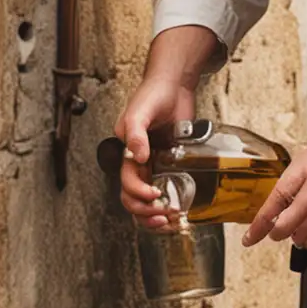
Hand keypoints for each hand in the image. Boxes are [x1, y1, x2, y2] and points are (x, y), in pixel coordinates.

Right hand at [115, 25, 218, 227]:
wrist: (174, 85)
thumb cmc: (152, 95)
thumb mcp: (140, 112)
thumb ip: (136, 133)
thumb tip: (138, 157)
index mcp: (127, 153)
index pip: (126, 182)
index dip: (137, 193)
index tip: (153, 195)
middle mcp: (139, 163)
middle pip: (133, 198)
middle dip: (145, 212)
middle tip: (163, 215)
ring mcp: (156, 165)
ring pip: (148, 201)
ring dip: (154, 216)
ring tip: (169, 221)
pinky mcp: (172, 164)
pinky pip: (168, 190)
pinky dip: (170, 204)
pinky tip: (180, 212)